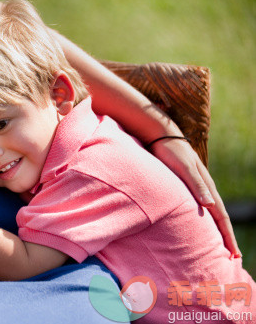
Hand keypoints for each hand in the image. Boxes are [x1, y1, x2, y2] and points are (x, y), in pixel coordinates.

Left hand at [149, 138, 241, 257]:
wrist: (160, 136)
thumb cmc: (170, 153)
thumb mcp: (183, 168)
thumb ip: (196, 185)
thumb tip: (210, 204)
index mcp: (207, 188)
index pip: (222, 217)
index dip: (228, 237)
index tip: (234, 255)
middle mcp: (205, 189)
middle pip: (220, 218)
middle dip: (227, 238)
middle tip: (233, 258)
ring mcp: (196, 188)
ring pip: (211, 214)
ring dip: (217, 231)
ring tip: (219, 246)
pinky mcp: (186, 186)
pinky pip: (199, 209)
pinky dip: (204, 221)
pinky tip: (200, 226)